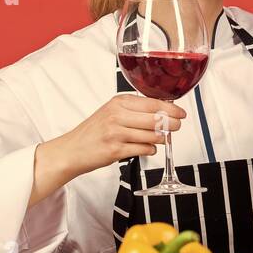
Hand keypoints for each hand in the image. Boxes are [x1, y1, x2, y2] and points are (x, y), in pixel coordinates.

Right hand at [30, 95, 186, 206]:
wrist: (71, 150)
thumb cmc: (93, 132)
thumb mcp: (111, 112)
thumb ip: (134, 110)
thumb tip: (163, 112)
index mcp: (118, 102)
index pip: (152, 103)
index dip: (171, 109)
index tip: (181, 113)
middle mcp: (117, 115)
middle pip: (156, 118)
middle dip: (171, 124)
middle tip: (176, 127)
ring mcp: (116, 133)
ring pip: (152, 135)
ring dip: (161, 139)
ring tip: (160, 139)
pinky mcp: (115, 150)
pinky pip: (143, 150)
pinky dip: (150, 150)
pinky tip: (148, 149)